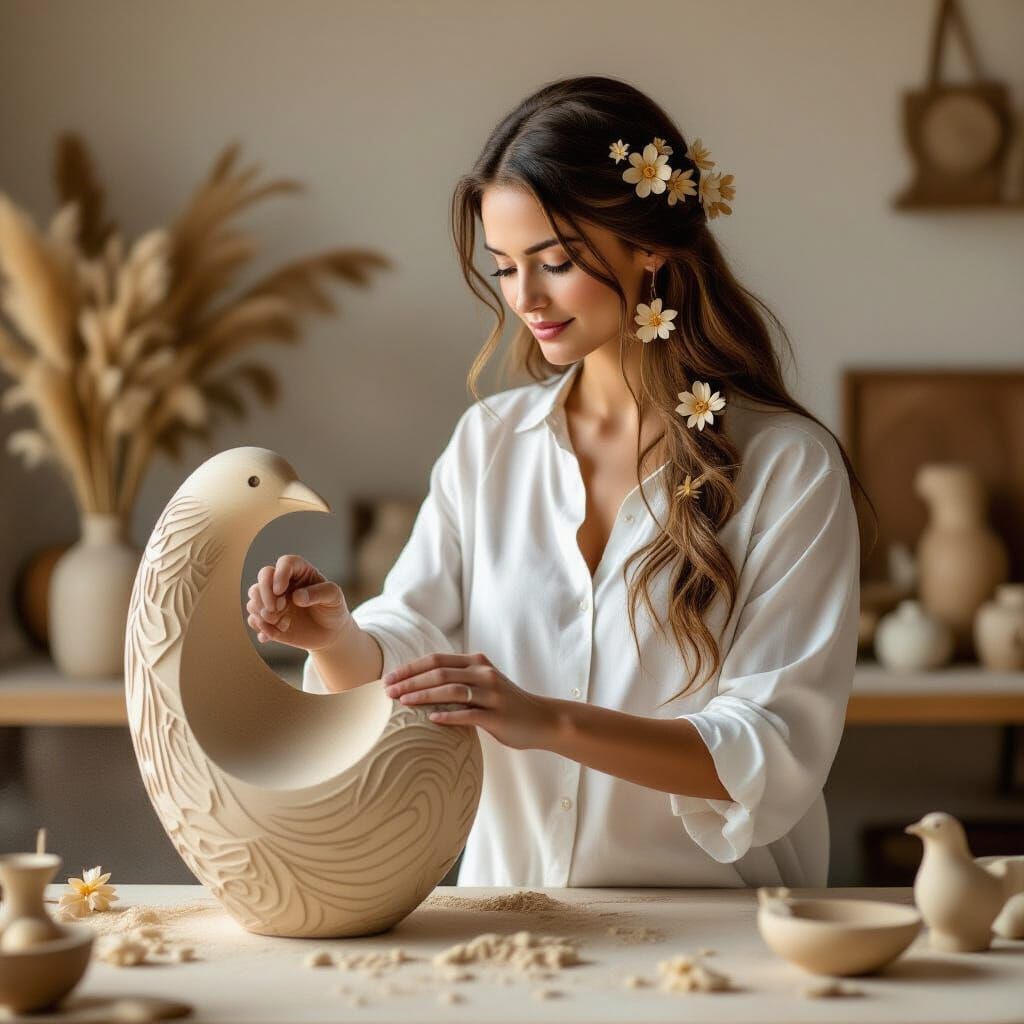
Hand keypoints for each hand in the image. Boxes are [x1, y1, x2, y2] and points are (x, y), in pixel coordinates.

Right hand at [245, 555, 350, 652]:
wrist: (330, 633)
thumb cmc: (333, 609)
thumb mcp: (334, 597)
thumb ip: (320, 593)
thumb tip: (297, 596)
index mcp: (300, 571)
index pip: (285, 563)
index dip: (279, 574)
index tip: (280, 591)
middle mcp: (283, 583)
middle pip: (263, 577)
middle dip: (265, 594)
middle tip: (277, 608)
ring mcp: (273, 600)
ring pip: (254, 598)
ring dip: (262, 612)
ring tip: (282, 623)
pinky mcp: (268, 619)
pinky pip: (253, 620)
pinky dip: (261, 628)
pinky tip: (274, 635)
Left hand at [382, 652, 557, 750]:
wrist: (542, 719)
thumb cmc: (505, 704)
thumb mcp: (482, 684)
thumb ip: (458, 680)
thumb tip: (419, 686)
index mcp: (476, 663)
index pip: (436, 659)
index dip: (410, 668)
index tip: (388, 678)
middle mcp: (483, 674)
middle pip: (439, 672)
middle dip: (410, 681)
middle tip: (387, 691)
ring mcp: (491, 694)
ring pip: (451, 690)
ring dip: (423, 695)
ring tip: (402, 702)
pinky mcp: (497, 716)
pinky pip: (468, 714)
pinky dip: (448, 715)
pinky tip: (430, 720)